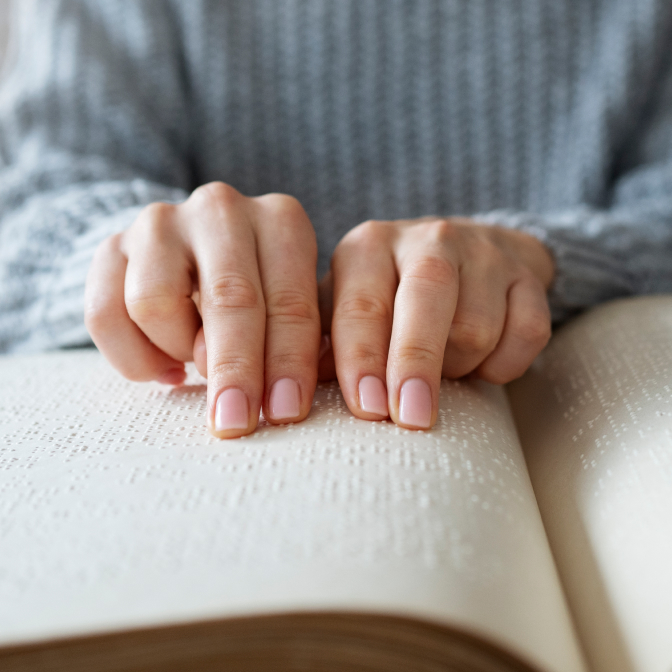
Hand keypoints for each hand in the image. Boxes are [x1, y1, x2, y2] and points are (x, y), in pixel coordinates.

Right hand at [85, 182, 320, 438]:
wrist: (191, 254)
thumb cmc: (259, 292)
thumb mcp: (290, 309)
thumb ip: (292, 341)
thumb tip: (283, 397)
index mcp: (281, 221)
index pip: (289, 300)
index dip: (289, 362)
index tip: (285, 412)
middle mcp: (222, 211)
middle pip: (228, 298)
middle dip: (234, 369)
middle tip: (235, 422)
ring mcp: (162, 223)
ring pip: (155, 304)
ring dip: (178, 351)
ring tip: (195, 364)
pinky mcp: (111, 246)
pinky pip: (105, 314)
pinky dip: (132, 357)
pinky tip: (164, 369)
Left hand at [318, 217, 553, 428]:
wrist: (473, 253)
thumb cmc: (396, 295)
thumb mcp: (351, 306)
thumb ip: (325, 342)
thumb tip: (303, 389)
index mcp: (368, 248)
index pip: (361, 306)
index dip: (362, 359)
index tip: (367, 409)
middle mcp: (425, 240)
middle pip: (425, 301)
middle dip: (416, 364)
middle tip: (412, 418)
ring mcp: (483, 253)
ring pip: (475, 328)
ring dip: (459, 367)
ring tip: (445, 369)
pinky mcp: (527, 274)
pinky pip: (527, 333)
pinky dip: (506, 363)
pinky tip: (485, 363)